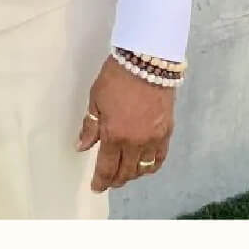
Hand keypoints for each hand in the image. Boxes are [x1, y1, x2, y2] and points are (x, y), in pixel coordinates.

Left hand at [76, 56, 176, 191]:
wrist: (147, 62)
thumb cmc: (117, 77)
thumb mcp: (96, 99)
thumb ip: (90, 126)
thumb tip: (82, 147)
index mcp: (114, 135)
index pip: (106, 167)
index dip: (100, 181)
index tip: (96, 187)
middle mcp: (135, 143)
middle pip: (126, 172)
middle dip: (115, 180)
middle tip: (108, 181)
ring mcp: (153, 139)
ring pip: (143, 169)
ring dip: (133, 175)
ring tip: (125, 173)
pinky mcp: (167, 132)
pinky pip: (160, 158)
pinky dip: (151, 166)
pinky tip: (145, 166)